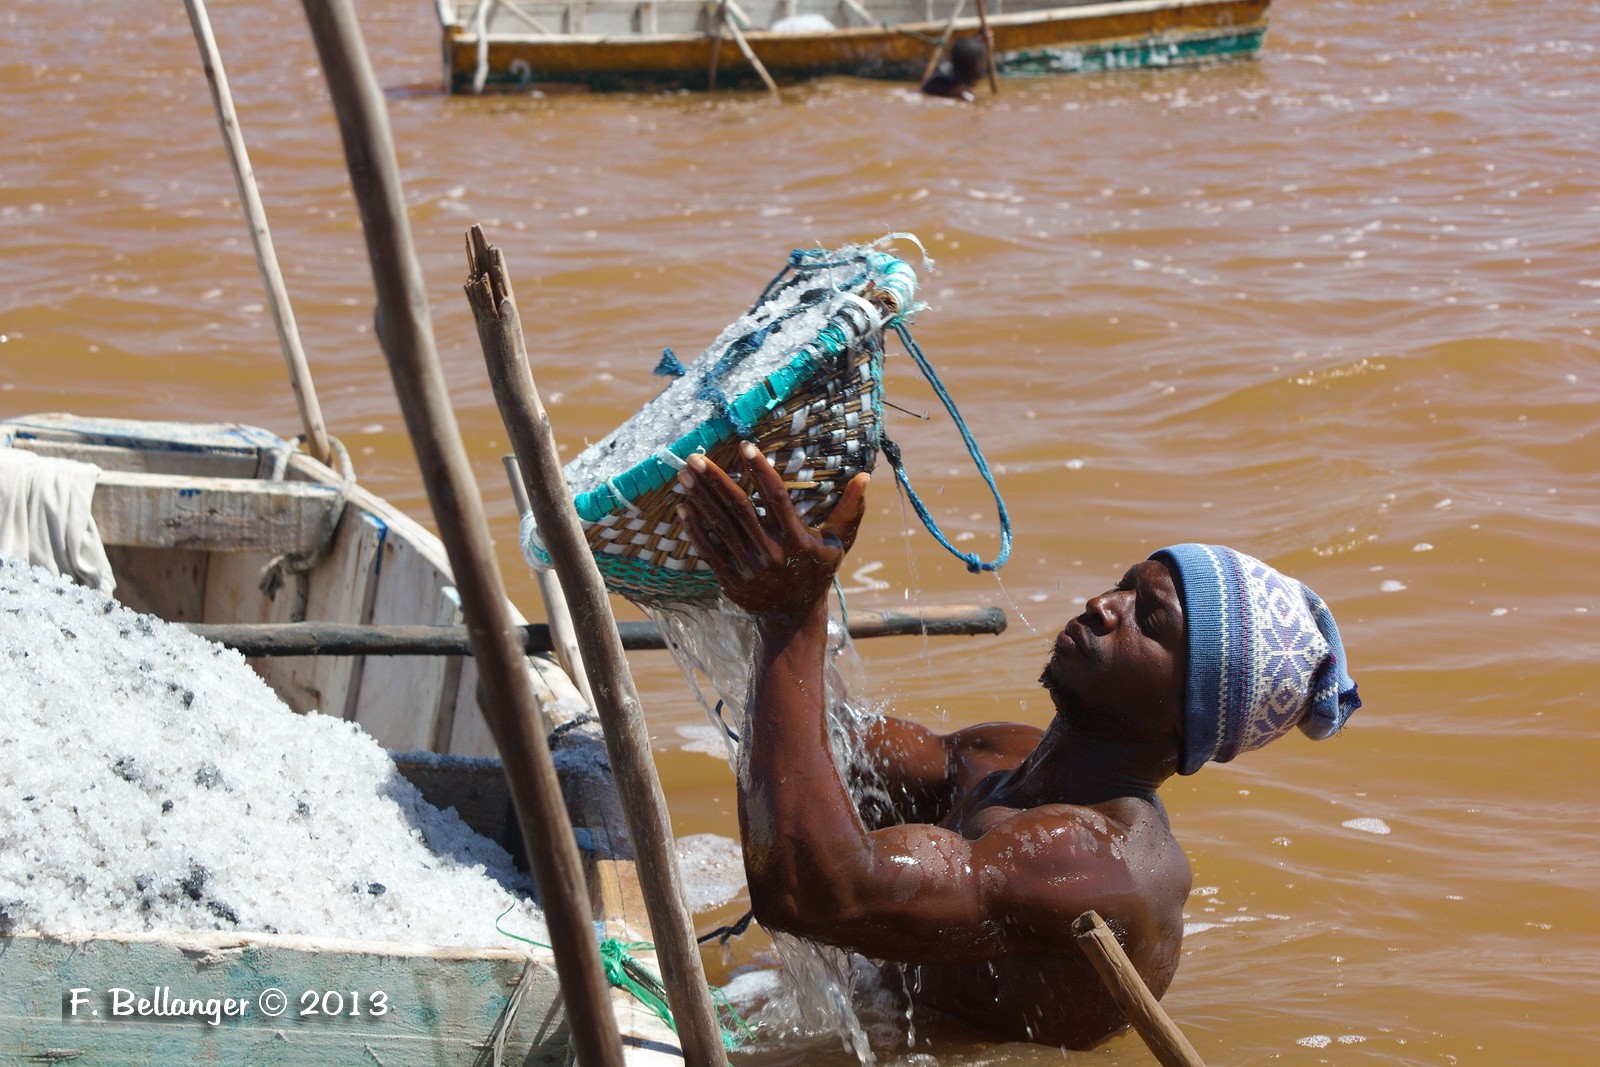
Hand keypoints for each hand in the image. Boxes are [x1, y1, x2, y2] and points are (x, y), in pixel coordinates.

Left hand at [678, 441, 868, 622]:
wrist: (792, 618)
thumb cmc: (817, 572)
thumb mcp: (837, 543)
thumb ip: (849, 510)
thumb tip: (865, 476)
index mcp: (797, 540)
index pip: (777, 498)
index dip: (761, 472)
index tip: (746, 447)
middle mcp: (771, 553)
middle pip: (739, 509)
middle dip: (716, 481)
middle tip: (696, 456)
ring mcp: (748, 567)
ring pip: (720, 525)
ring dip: (700, 498)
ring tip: (685, 473)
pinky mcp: (730, 579)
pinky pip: (708, 549)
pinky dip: (694, 527)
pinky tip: (683, 506)